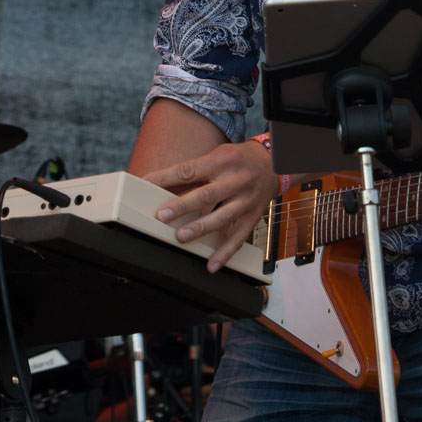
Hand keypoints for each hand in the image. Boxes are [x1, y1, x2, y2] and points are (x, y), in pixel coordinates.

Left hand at [145, 141, 278, 272]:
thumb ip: (194, 172)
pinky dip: (225, 253)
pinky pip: (239, 238)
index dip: (167, 177)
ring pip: (223, 217)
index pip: (190, 169)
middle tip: (163, 215)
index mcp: (222, 161)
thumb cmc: (239, 159)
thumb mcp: (217, 156)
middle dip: (183, 206)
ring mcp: (246, 200)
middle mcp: (236, 180)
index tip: (148, 183)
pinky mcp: (253, 217)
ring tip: (182, 236)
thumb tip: (163, 186)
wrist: (273, 164)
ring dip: (201, 228)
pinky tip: (212, 265)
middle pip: (207, 195)